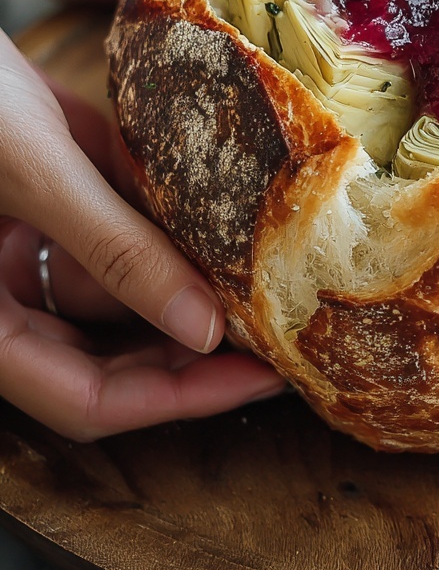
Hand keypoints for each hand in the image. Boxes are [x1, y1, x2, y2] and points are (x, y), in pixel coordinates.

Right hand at [0, 24, 286, 440]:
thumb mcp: (33, 169)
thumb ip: (114, 248)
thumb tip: (205, 329)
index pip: (84, 399)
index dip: (177, 400)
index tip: (258, 379)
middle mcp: (4, 297)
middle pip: (109, 356)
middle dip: (195, 351)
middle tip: (281, 333)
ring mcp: (27, 244)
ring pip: (121, 292)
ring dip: (190, 282)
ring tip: (269, 272)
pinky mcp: (51, 193)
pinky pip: (119, 229)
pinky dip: (168, 225)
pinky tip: (228, 215)